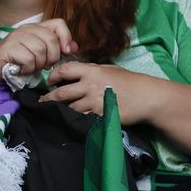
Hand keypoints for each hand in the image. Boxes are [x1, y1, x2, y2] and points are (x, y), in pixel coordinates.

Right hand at [0, 19, 76, 86]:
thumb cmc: (15, 63)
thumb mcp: (38, 54)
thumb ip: (55, 49)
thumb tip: (74, 47)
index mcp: (34, 28)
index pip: (58, 24)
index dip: (66, 37)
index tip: (66, 52)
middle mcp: (25, 29)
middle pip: (51, 39)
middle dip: (52, 57)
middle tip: (43, 66)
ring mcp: (16, 37)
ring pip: (41, 50)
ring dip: (38, 64)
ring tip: (30, 68)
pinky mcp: (8, 48)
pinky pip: (28, 59)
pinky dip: (28, 69)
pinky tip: (22, 70)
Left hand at [44, 61, 164, 121]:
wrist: (147, 97)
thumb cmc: (130, 81)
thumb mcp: (110, 69)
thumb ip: (92, 70)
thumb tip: (75, 72)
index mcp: (92, 71)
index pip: (64, 70)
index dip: (53, 76)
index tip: (49, 82)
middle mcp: (89, 85)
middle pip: (61, 93)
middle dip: (49, 99)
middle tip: (43, 102)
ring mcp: (94, 102)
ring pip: (69, 108)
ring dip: (61, 111)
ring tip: (54, 112)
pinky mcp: (99, 116)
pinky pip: (81, 118)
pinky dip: (75, 119)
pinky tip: (70, 120)